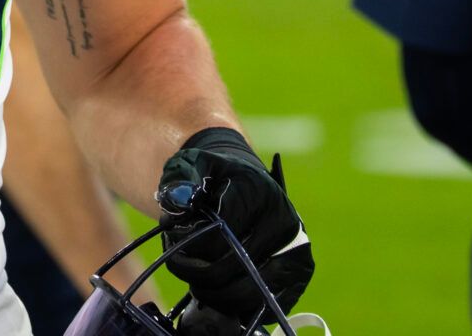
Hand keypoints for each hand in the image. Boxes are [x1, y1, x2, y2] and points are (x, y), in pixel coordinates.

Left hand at [157, 129, 313, 332]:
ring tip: (196, 278)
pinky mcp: (299, 274)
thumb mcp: (195, 165)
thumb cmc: (217, 178)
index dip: (188, 244)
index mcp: (257, 192)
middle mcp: (283, 221)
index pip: (217, 235)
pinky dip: (235, 306)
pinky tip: (219, 287)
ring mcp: (296, 249)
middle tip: (179, 264)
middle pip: (229, 269)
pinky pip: (263, 306)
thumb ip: (180, 179)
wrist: (249, 184)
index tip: (173, 240)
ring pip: (245, 295)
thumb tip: (178, 202)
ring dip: (211, 293)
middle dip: (194, 272)